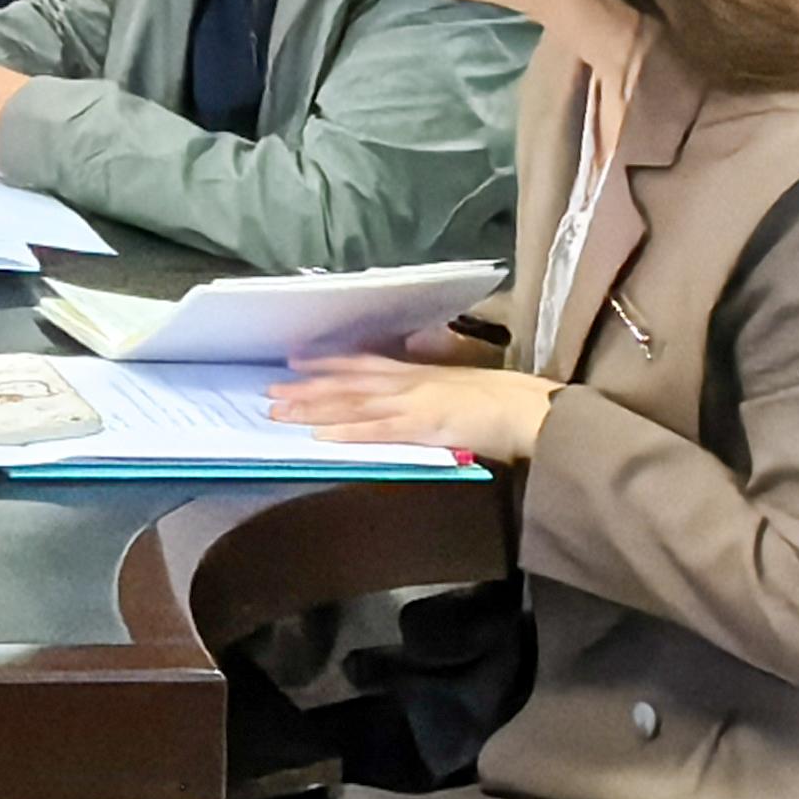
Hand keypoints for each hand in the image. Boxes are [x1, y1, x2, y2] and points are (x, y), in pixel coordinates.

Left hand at [270, 354, 559, 461]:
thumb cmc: (501, 401)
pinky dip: (348, 434)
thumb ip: (428, 387)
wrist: (529, 409)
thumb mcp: (457, 384)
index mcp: (417, 373)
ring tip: (280, 411)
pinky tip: (321, 438)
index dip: (327, 362)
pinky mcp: (423, 426)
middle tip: (268, 390)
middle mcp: (408, 382)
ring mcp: (413, 403)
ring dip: (314, 409)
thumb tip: (409, 393)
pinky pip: (378, 431)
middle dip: (306, 387)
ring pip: (352, 404)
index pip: (363, 363)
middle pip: (347, 383)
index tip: (296, 360)